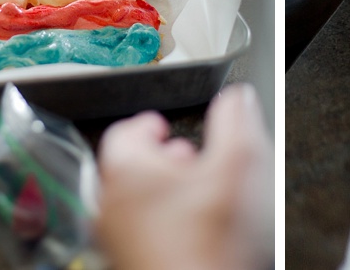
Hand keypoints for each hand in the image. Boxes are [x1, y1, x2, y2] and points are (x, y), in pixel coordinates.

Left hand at [95, 83, 272, 269]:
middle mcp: (110, 207)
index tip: (163, 125)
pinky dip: (163, 227)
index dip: (150, 124)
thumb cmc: (209, 246)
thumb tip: (237, 97)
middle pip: (128, 169)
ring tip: (197, 198)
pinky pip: (140, 237)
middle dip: (161, 160)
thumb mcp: (239, 166)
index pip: (125, 131)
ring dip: (163, 196)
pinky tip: (195, 235)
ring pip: (134, 206)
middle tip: (190, 160)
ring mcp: (115, 243)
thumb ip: (237, 121)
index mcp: (126, 172)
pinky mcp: (129, 267)